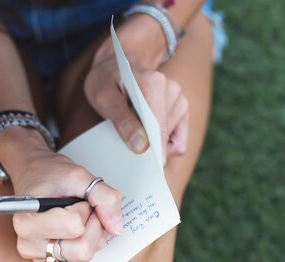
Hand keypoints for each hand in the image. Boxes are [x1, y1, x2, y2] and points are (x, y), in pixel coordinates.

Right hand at [0, 128, 122, 261]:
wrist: (34, 175)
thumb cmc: (50, 174)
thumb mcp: (79, 176)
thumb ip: (103, 197)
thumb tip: (116, 229)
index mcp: (27, 220)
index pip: (74, 227)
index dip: (84, 209)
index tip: (78, 199)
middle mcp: (28, 243)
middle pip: (81, 250)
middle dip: (92, 225)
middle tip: (83, 207)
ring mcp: (37, 255)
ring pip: (84, 255)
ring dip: (90, 233)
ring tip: (78, 214)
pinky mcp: (48, 260)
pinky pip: (80, 258)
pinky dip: (86, 241)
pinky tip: (75, 227)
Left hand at [84, 18, 188, 165]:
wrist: (116, 65)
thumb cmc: (106, 80)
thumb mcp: (102, 97)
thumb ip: (121, 120)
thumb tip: (141, 146)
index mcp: (154, 84)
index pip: (159, 130)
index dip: (151, 154)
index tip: (141, 171)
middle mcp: (172, 90)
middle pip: (165, 138)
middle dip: (147, 148)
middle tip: (126, 142)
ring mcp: (180, 99)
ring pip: (172, 142)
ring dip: (153, 143)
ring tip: (134, 127)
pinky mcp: (182, 110)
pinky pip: (178, 142)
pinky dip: (164, 145)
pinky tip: (148, 135)